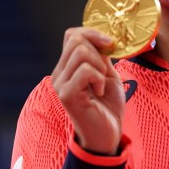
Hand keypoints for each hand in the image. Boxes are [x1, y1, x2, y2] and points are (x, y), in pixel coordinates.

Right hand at [51, 27, 124, 154]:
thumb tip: (104, 37)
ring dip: (99, 65)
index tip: (109, 45)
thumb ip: (101, 56)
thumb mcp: (107, 74)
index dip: (92, 33)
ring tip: (101, 83)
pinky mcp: (67, 95)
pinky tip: (99, 92)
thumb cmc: (107, 106)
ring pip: (81, 52)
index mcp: (67, 67)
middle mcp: (59, 73)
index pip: (71, 35)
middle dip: (98, 50)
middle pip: (75, 39)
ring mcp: (61, 84)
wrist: (107, 135)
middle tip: (104, 72)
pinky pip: (84, 71)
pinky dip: (98, 78)